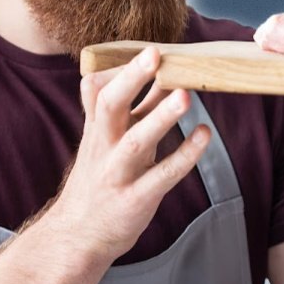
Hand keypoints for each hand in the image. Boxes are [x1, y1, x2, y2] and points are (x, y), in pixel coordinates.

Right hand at [44, 46, 210, 261]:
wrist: (78, 235)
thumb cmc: (97, 180)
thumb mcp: (99, 140)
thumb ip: (114, 106)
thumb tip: (125, 67)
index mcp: (98, 129)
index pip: (102, 91)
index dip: (125, 69)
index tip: (151, 48)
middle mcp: (104, 146)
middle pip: (111, 106)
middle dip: (132, 79)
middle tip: (157, 55)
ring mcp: (118, 174)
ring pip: (137, 141)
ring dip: (161, 117)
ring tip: (185, 96)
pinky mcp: (135, 200)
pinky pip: (161, 176)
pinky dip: (184, 156)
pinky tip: (204, 136)